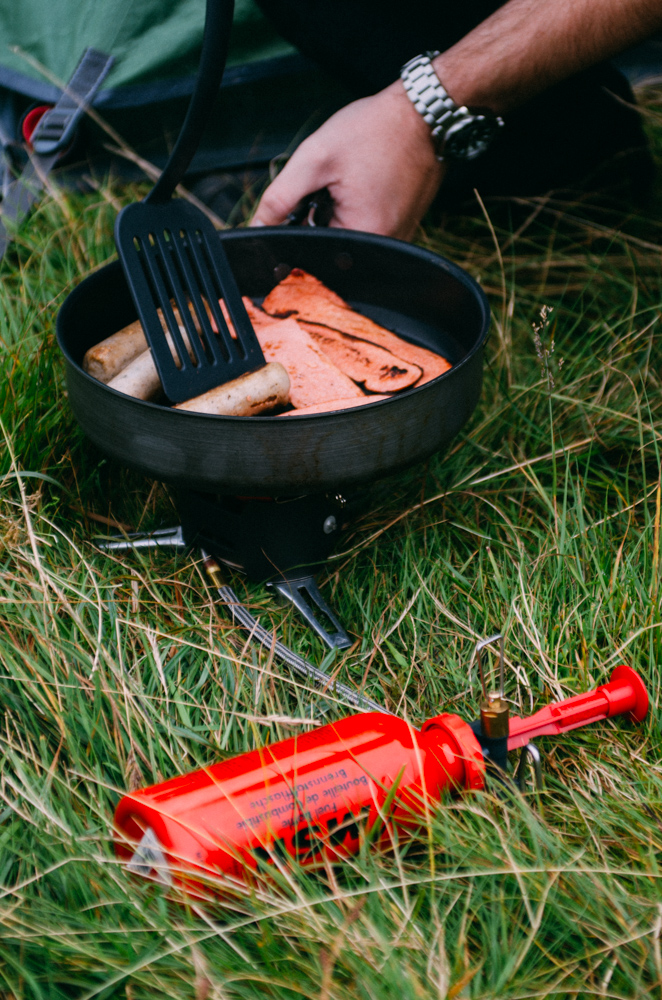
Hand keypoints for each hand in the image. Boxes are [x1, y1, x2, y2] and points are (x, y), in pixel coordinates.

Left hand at [250, 81, 445, 240]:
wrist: (423, 112)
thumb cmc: (375, 129)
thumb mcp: (315, 158)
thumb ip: (279, 197)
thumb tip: (256, 228)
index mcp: (363, 236)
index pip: (312, 254)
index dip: (297, 232)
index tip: (305, 202)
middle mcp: (385, 247)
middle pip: (332, 249)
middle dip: (318, 221)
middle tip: (330, 185)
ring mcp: (397, 238)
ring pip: (348, 239)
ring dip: (336, 216)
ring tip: (350, 182)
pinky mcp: (403, 228)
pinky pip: (367, 230)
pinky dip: (355, 212)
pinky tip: (363, 186)